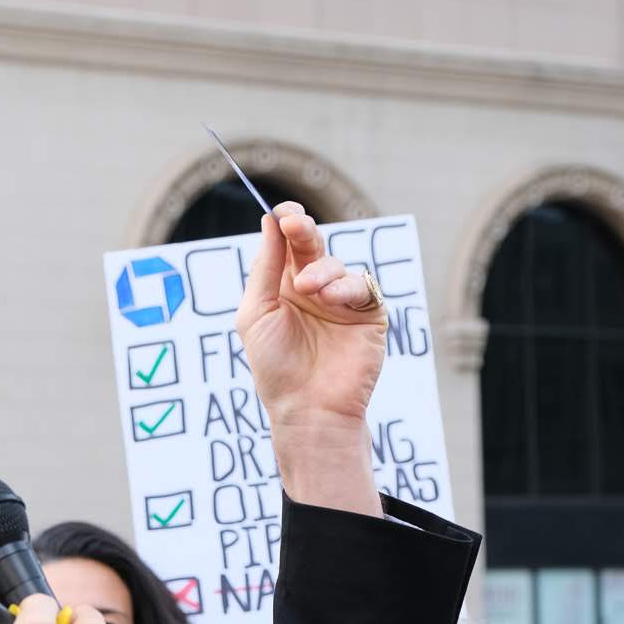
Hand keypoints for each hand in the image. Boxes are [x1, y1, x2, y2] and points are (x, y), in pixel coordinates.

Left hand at [237, 203, 386, 511]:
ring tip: (309, 289)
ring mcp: (341, 301)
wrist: (306, 409)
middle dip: (304, 230)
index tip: (282, 214)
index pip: (287, 243)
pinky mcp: (367, 315)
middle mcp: (313, 289)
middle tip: (295, 225)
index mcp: (283, 287)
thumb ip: (264, 268)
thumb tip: (270, 221)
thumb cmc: (275, 368)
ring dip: (322, 271)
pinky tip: (331, 300)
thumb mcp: (256, 314)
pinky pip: (362, 286)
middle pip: (312, 244)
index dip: (286, 223)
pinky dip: (346, 287)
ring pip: (336, 265)